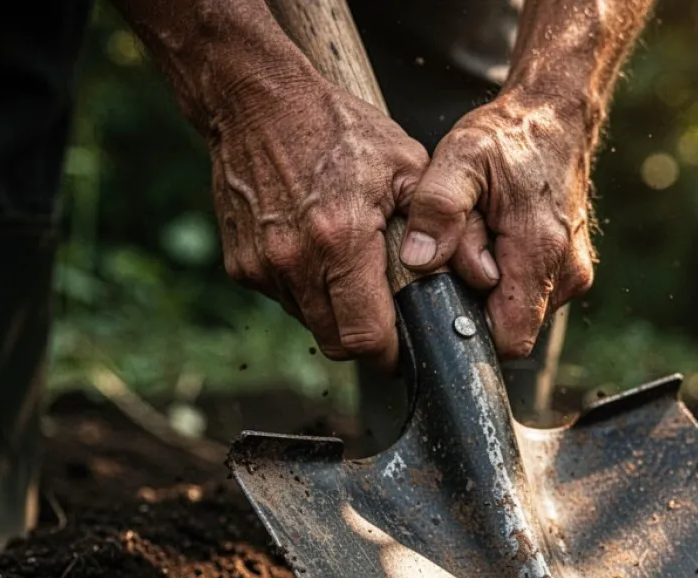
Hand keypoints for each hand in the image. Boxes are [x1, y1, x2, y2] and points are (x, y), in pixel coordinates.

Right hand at [209, 69, 427, 368]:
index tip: (403, 351)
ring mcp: (262, 266)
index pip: (365, 336)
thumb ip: (434, 225)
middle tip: (384, 322)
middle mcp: (295, 261)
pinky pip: (283, 300)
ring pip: (309, 323)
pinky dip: (305, 291)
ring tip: (349, 271)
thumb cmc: (337, 128)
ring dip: (333, 313)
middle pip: (336, 343)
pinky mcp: (240, 265)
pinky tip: (317, 253)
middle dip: (364, 342)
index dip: (389, 354)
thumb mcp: (406, 165)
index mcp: (341, 240)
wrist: (257, 102)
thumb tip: (456, 277)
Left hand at [399, 88, 596, 357]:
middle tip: (461, 257)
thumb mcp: (460, 157)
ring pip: (521, 314)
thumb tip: (421, 262)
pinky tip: (498, 244)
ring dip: (494, 293)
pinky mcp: (571, 271)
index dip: (473, 330)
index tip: (448, 299)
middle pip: (512, 330)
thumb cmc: (507, 136)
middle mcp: (566, 272)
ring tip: (481, 242)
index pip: (509, 339)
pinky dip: (509, 281)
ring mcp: (573, 274)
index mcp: (541, 252)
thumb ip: (438, 209)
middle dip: (479, 306)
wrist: (555, 118)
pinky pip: (532, 298)